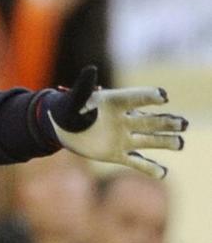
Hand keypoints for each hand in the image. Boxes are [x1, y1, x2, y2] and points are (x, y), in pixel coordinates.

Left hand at [46, 66, 187, 178]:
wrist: (61, 128)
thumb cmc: (66, 108)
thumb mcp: (72, 97)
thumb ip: (84, 86)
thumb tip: (92, 69)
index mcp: (114, 102)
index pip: (134, 98)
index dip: (148, 96)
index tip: (162, 96)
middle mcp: (123, 120)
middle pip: (149, 121)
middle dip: (166, 122)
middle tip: (182, 123)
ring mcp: (122, 138)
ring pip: (149, 141)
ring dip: (165, 141)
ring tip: (180, 142)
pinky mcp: (117, 154)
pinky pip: (137, 163)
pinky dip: (150, 168)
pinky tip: (162, 173)